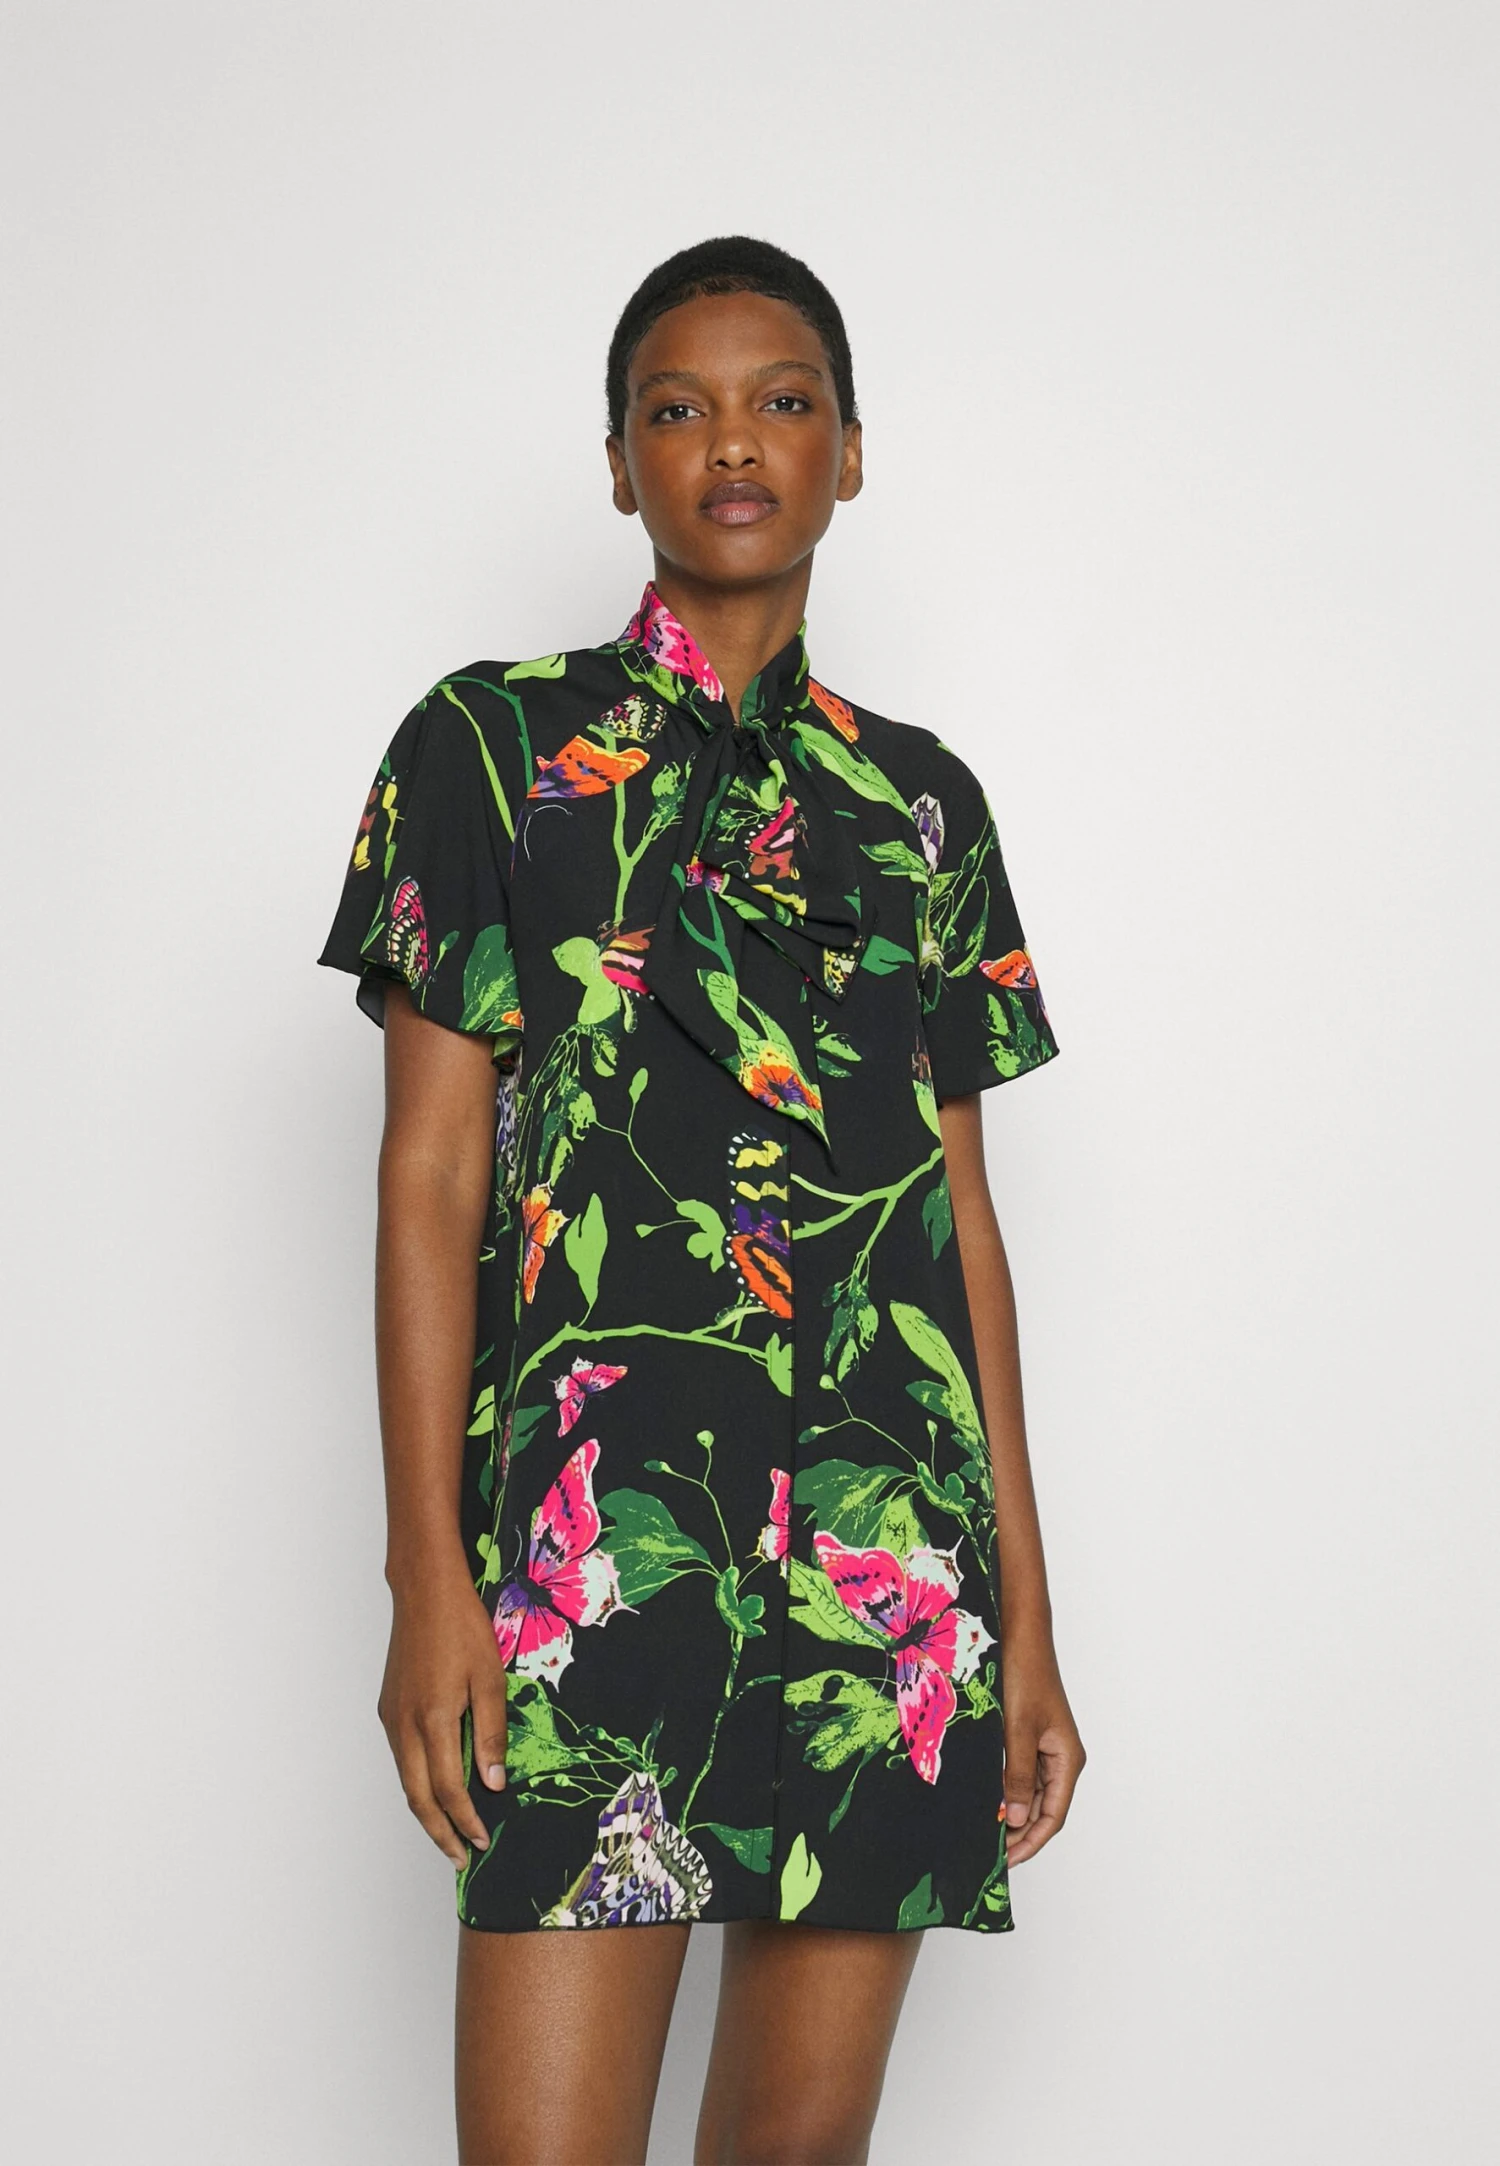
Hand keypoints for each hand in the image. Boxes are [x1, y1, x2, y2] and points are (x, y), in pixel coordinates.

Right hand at [378, 1556, 509, 1866]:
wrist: (424, 1592)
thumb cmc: (462, 1628)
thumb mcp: (490, 1678)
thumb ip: (491, 1732)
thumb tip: (495, 1782)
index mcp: (433, 1719)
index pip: (447, 1789)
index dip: (464, 1821)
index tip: (481, 1842)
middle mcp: (404, 1725)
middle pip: (416, 1797)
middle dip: (439, 1832)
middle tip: (460, 1857)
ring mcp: (391, 1717)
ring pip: (405, 1780)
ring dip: (426, 1810)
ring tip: (451, 1832)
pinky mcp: (388, 1708)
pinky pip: (401, 1758)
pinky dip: (417, 1782)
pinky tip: (436, 1787)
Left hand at [999, 1629, 1085, 1864]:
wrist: (1020, 1635)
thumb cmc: (1024, 1676)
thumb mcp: (1017, 1731)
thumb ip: (1016, 1776)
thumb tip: (1014, 1820)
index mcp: (1067, 1759)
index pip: (1052, 1816)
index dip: (1030, 1842)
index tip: (1006, 1862)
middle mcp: (1061, 1757)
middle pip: (1042, 1809)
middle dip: (1018, 1833)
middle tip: (989, 1853)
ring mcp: (1045, 1746)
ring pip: (1030, 1793)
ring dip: (1011, 1813)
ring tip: (984, 1833)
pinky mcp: (1029, 1736)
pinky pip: (1019, 1774)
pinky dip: (1005, 1790)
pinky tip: (985, 1800)